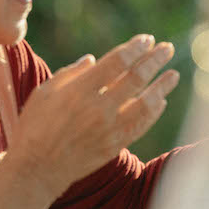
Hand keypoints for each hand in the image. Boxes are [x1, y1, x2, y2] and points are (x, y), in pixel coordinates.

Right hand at [6, 34, 179, 202]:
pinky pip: (141, 125)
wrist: (36, 169)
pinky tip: (160, 101)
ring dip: (162, 87)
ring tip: (174, 74)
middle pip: (136, 79)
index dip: (135, 48)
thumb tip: (93, 59)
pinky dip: (153, 112)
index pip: (116, 63)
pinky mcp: (115, 146)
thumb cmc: (35, 126)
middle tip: (167, 49)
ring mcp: (110, 129)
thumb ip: (71, 73)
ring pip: (146, 104)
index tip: (146, 39)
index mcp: (80, 91)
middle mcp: (99, 109)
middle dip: (154, 61)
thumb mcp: (44, 92)